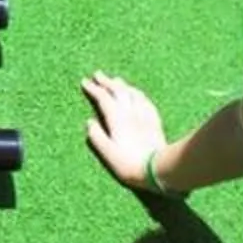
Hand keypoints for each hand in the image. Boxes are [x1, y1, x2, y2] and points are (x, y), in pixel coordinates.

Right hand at [81, 71, 166, 190]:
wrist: (157, 168)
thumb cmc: (129, 163)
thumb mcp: (107, 153)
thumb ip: (96, 136)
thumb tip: (89, 122)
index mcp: (116, 118)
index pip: (103, 98)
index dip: (93, 89)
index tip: (85, 81)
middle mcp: (130, 111)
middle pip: (118, 90)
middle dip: (107, 81)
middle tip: (98, 74)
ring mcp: (144, 114)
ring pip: (132, 92)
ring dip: (122, 85)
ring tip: (116, 80)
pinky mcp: (154, 120)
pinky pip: (145, 100)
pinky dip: (137, 93)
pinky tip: (137, 94)